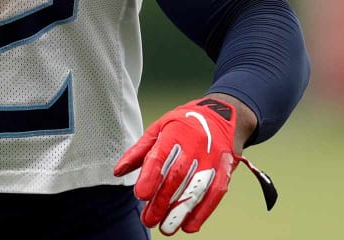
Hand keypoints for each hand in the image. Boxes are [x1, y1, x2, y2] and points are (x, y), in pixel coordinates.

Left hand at [114, 97, 276, 234]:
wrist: (222, 116)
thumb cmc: (184, 123)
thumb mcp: (159, 128)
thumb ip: (138, 151)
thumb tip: (118, 171)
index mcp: (174, 134)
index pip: (160, 157)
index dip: (150, 176)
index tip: (141, 195)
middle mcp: (194, 146)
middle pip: (176, 177)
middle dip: (162, 201)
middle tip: (149, 220)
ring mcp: (212, 159)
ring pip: (195, 188)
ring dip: (181, 211)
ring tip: (166, 228)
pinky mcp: (225, 170)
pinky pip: (215, 193)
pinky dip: (203, 212)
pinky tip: (190, 226)